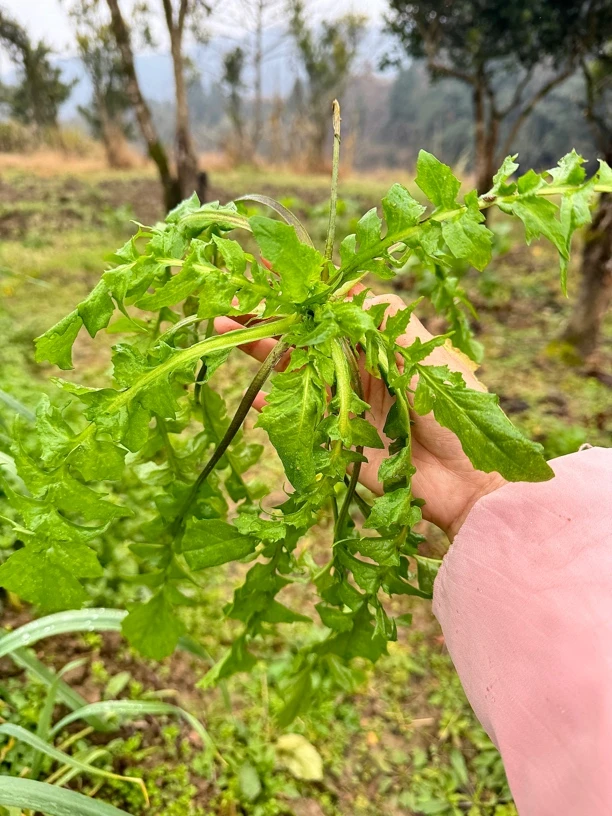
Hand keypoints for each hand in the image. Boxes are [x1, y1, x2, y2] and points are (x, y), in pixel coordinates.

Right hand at [215, 293, 505, 540]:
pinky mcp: (335, 438)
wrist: (466, 482)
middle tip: (229, 302)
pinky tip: (252, 393)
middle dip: (268, 318)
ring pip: (293, 371)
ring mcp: (343, 403)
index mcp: (380, 343)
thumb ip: (384, 324)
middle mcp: (358, 368)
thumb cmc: (455, 414)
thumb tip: (346, 293)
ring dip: (261, 352)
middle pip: (304, 337)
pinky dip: (273, 406)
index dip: (302, 290)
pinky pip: (297, 417)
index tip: (269, 265)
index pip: (331, 308)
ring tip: (222, 330)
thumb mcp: (424, 358)